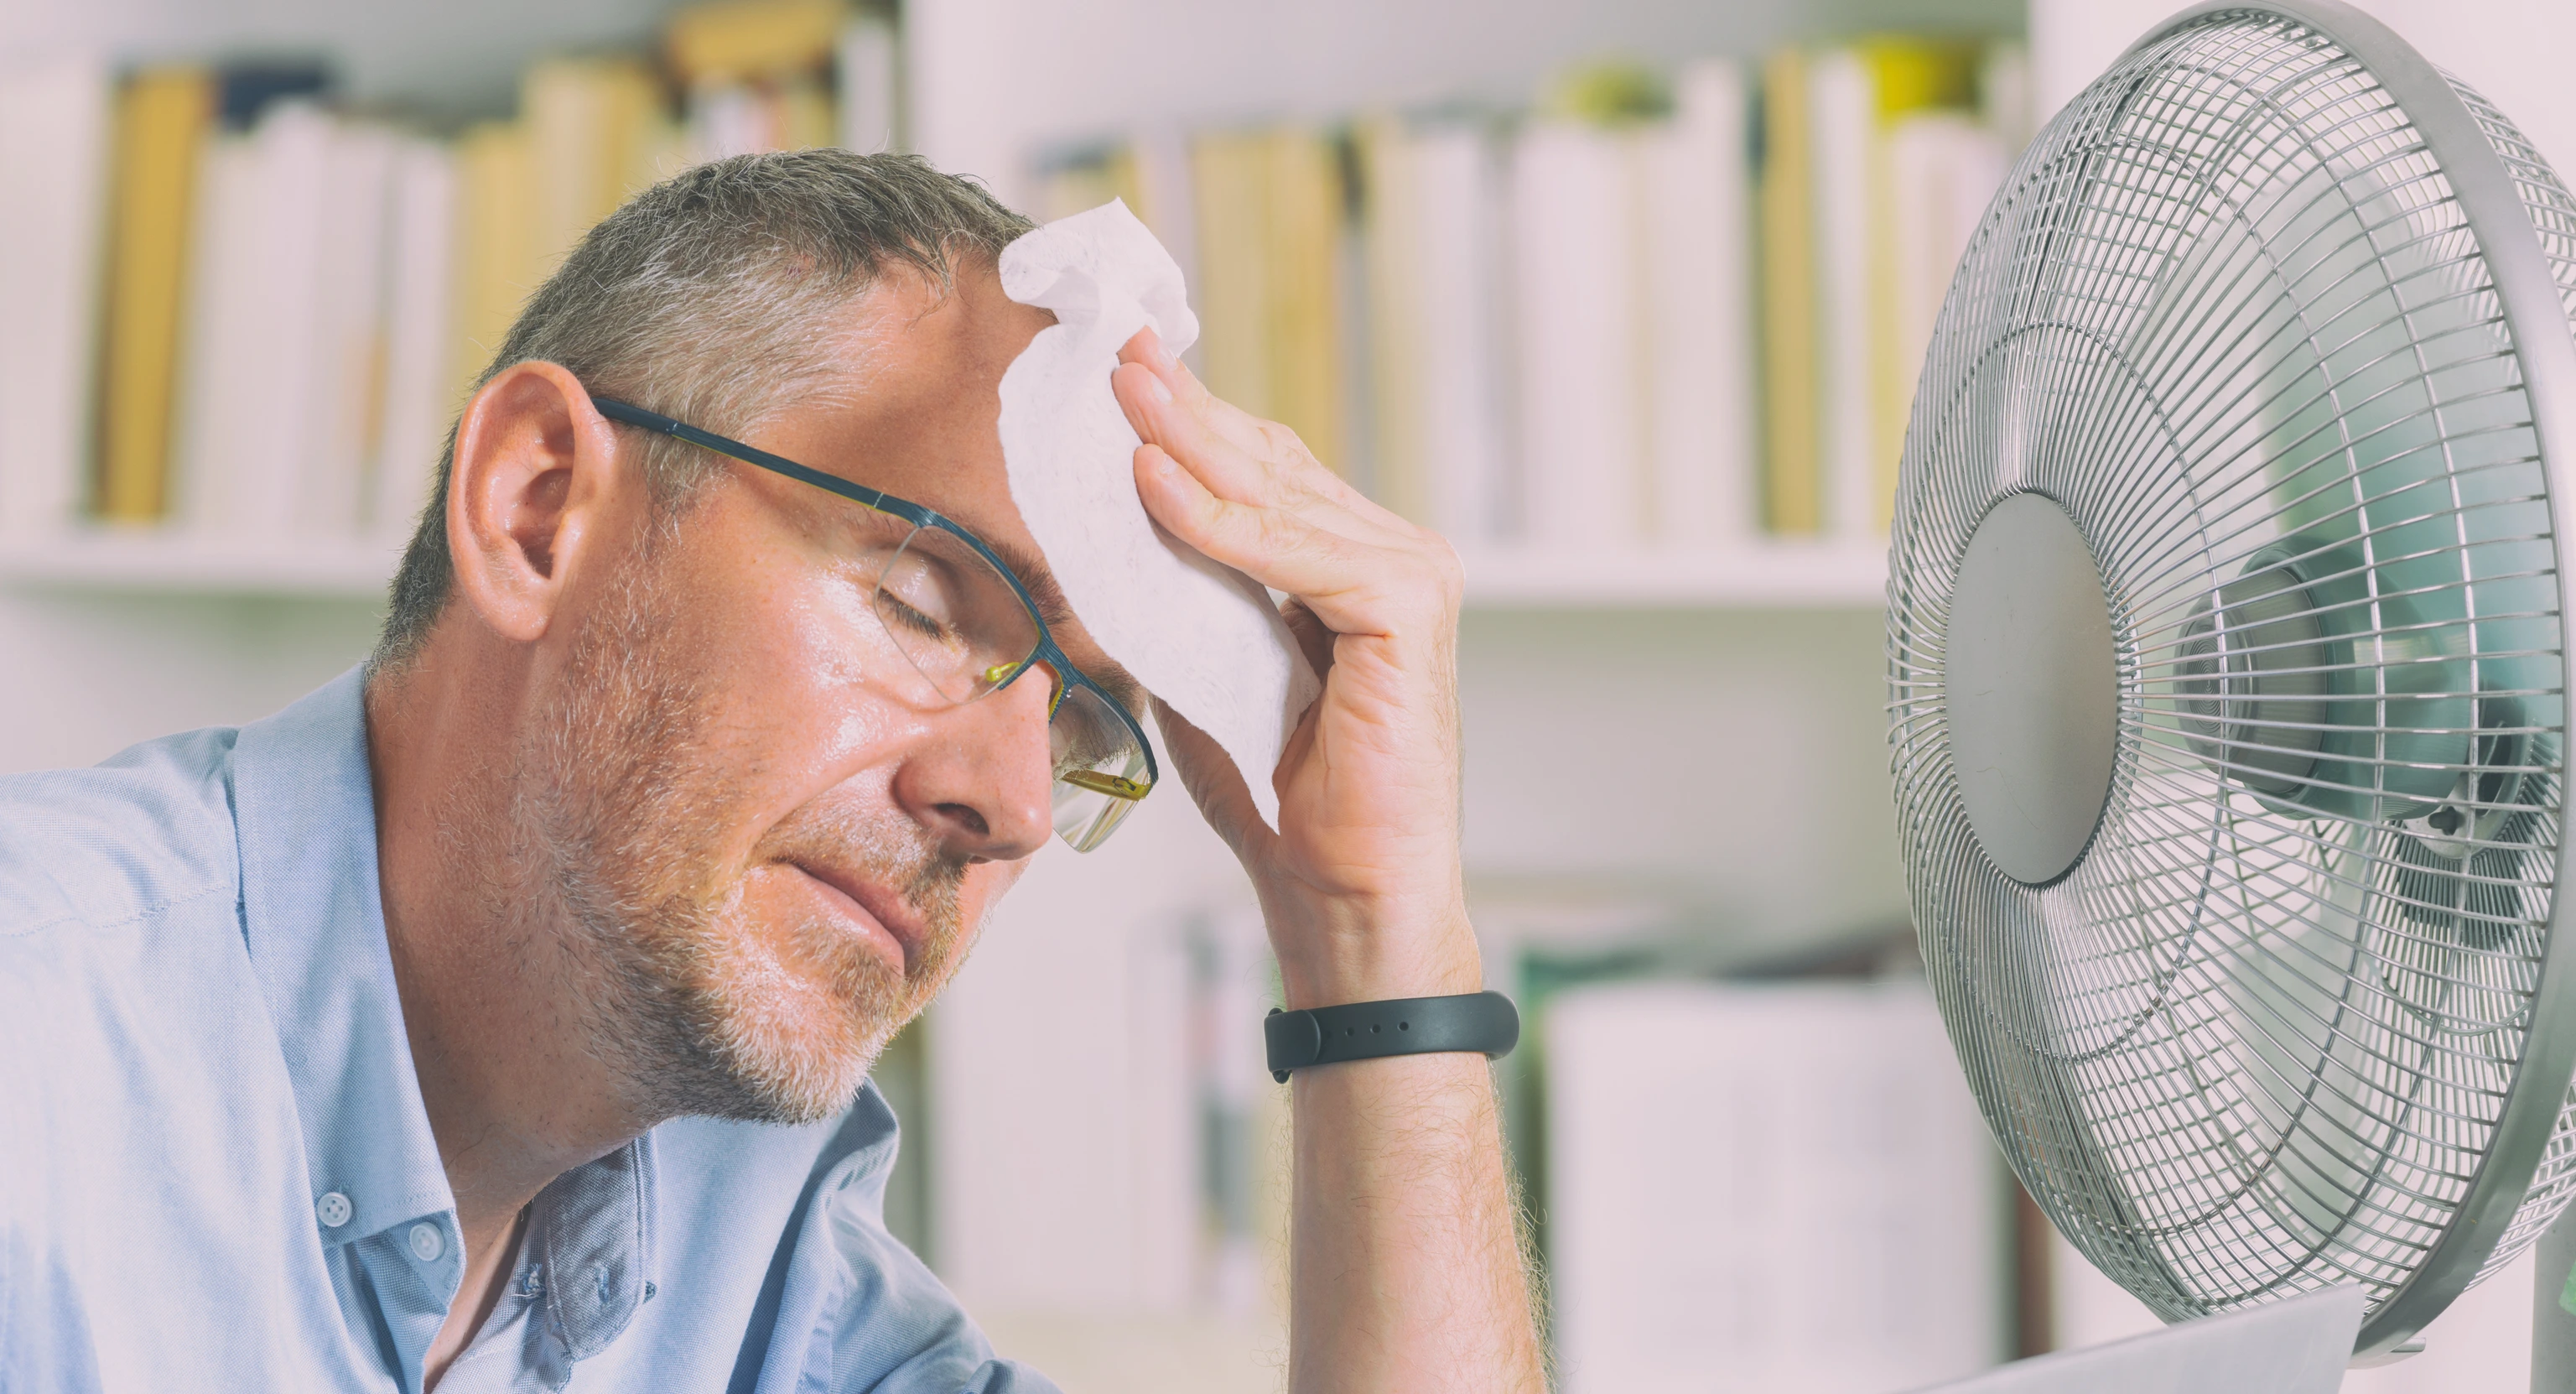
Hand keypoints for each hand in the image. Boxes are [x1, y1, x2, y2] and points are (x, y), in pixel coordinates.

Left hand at [1111, 328, 1478, 1009]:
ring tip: (1122, 393)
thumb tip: (1101, 523)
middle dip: (1183, 407)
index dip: (1187, 421)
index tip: (1118, 368)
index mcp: (1350, 566)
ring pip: (1279, 493)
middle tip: (1114, 349)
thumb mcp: (1201, 666)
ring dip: (1191, 442)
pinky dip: (1221, 520)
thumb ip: (1176, 593)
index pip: (1261, 471)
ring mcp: (1409, 575)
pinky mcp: (1407, 607)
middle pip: (1270, 463)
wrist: (1341, 891)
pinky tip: (1157, 484)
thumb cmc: (1280, 796)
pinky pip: (1295, 549)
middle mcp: (1392, 556)